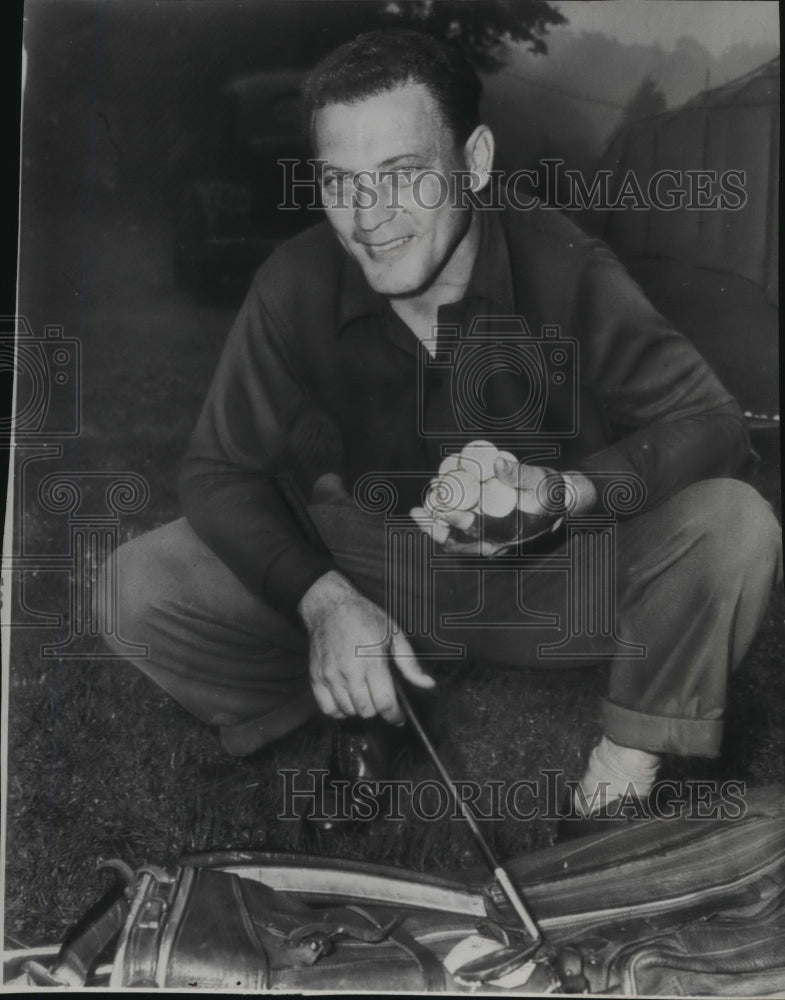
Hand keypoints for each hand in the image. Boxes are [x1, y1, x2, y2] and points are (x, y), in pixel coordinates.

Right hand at [298, 571, 434, 723]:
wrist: (330, 607)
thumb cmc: (363, 618)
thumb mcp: (394, 634)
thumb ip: (410, 664)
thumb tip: (428, 684)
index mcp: (372, 661)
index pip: (385, 703)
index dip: (395, 715)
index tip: (398, 716)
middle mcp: (350, 672)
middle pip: (367, 711)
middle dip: (378, 709)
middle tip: (381, 697)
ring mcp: (331, 676)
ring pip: (349, 712)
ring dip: (360, 708)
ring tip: (364, 694)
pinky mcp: (316, 678)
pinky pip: (329, 709)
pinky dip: (339, 710)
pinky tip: (347, 698)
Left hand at [410, 458, 594, 555]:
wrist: (556, 505)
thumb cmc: (549, 491)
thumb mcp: (542, 479)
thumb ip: (521, 473)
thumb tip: (497, 462)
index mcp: (513, 533)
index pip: (482, 532)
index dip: (460, 523)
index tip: (442, 510)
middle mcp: (498, 544)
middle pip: (459, 544)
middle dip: (434, 530)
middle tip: (417, 512)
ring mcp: (488, 544)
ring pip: (454, 542)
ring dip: (433, 527)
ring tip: (417, 510)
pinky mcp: (482, 537)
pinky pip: (456, 534)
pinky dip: (441, 521)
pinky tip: (430, 503)